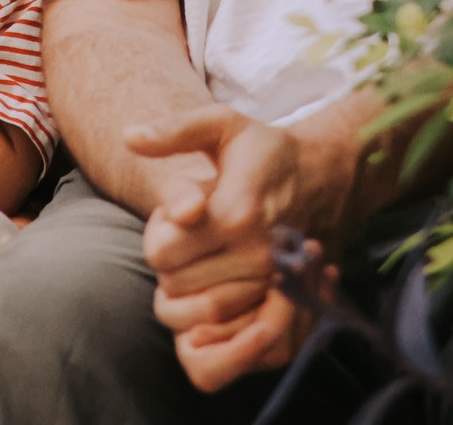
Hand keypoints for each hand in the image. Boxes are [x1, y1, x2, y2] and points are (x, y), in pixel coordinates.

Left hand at [127, 105, 344, 391]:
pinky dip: (211, 315)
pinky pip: (230, 327)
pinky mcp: (282, 299)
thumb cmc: (262, 150)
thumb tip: (129, 137)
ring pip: (198, 311)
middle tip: (191, 234)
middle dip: (171, 261)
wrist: (323, 176)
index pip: (160, 253)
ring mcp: (271, 282)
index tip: (178, 213)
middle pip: (174, 285)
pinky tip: (214, 281)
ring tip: (205, 254)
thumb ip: (173, 130)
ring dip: (189, 288)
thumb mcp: (220, 125)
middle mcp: (256, 254)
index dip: (157, 233)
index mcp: (235, 212)